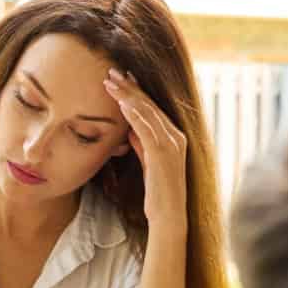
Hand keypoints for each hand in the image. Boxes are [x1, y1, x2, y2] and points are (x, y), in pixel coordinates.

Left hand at [105, 67, 187, 232]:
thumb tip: (129, 129)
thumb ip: (142, 145)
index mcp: (175, 137)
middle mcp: (177, 137)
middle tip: (112, 71)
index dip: (136, 92)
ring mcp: (172, 144)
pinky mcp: (163, 154)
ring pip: (147, 112)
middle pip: (150, 105)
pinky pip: (147, 128)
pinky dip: (134, 114)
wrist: (168, 217)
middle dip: (130, 87)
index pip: (153, 109)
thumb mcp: (148, 164)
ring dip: (127, 95)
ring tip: (110, 82)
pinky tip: (121, 103)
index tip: (121, 79)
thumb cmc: (157, 194)